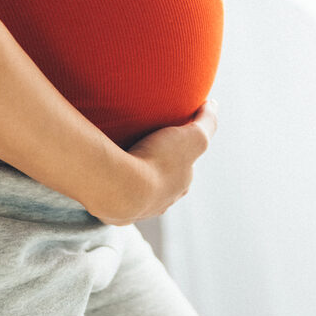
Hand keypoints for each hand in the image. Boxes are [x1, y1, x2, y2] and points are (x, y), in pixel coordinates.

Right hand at [89, 101, 216, 225]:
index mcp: (180, 185)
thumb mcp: (193, 136)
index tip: (166, 134)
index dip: (178, 151)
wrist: (120, 187)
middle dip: (153, 166)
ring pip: (135, 190)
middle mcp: (161, 202)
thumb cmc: (157, 160)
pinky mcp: (111, 211)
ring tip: (116, 155)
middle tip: (138, 143)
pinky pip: (112, 194)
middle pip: (159, 181)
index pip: (184, 168)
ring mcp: (136, 209)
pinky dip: (110, 183)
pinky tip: (103, 170)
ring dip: (129, 176)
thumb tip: (212, 104)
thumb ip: (206, 121)